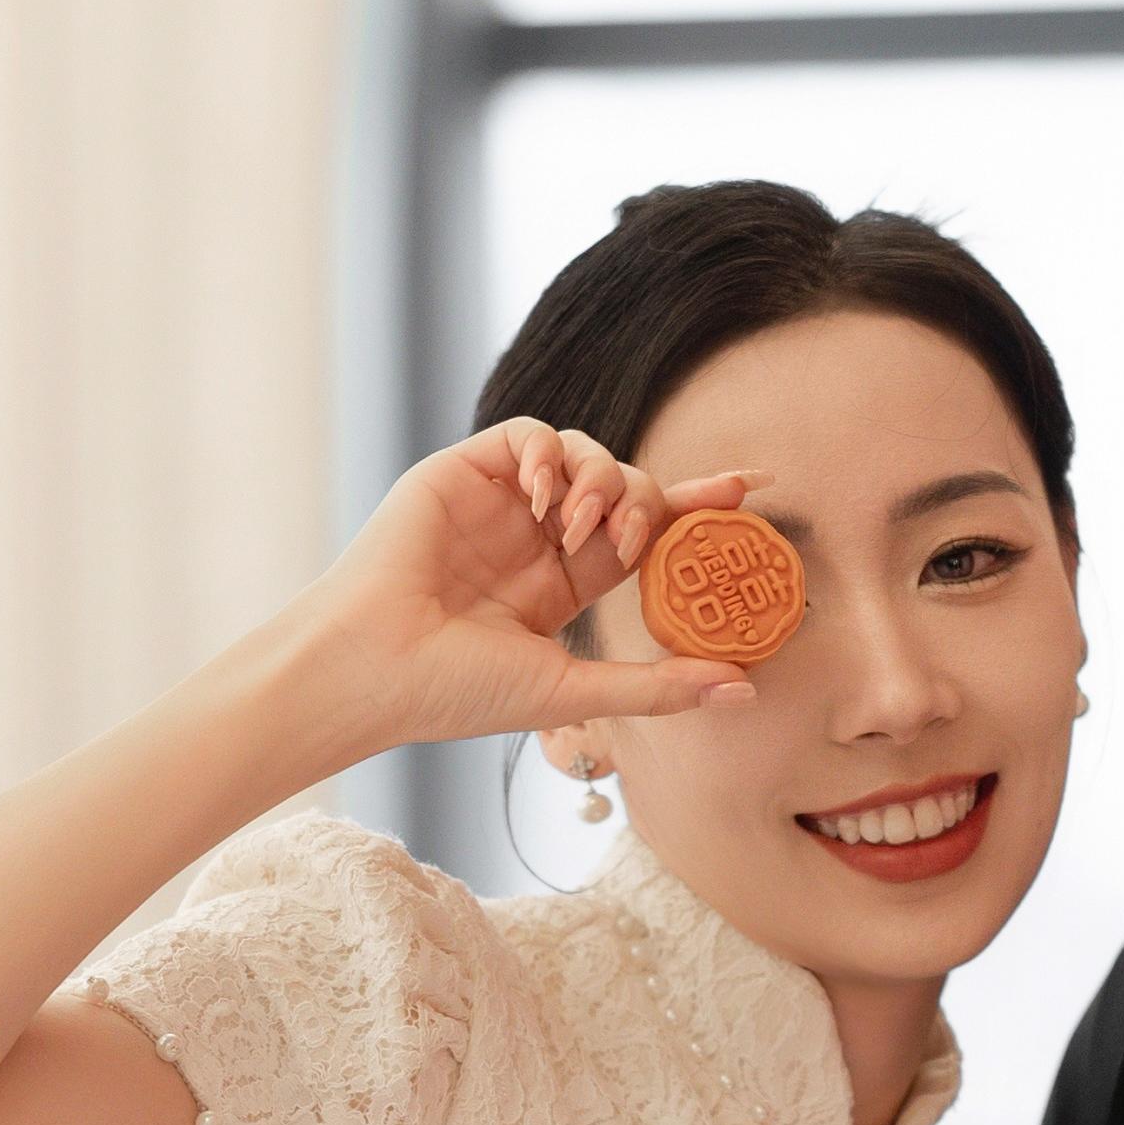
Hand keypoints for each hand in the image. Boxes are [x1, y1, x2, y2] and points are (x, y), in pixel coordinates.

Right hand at [296, 422, 757, 755]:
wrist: (375, 669)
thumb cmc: (458, 691)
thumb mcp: (573, 691)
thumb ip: (657, 686)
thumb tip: (744, 690)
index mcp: (566, 582)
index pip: (648, 534)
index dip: (697, 506)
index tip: (749, 488)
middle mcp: (537, 536)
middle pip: (625, 487)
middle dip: (651, 502)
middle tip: (636, 538)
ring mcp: (501, 502)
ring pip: (583, 453)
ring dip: (602, 482)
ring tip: (578, 528)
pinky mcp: (464, 472)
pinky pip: (527, 433)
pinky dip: (548, 454)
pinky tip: (543, 497)